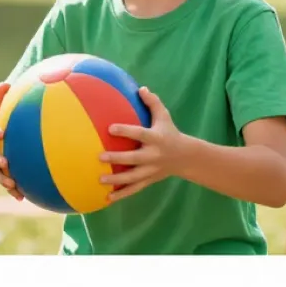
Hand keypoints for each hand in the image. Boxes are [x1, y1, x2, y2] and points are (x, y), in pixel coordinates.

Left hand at [99, 87, 188, 202]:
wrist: (185, 157)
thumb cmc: (170, 132)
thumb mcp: (164, 116)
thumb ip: (152, 102)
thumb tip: (140, 88)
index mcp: (155, 138)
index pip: (140, 134)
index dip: (126, 131)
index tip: (110, 128)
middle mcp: (153, 156)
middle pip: (134, 159)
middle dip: (117, 159)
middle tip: (100, 157)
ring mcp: (151, 170)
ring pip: (132, 178)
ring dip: (116, 181)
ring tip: (100, 180)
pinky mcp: (149, 180)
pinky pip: (134, 189)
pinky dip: (121, 195)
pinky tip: (107, 199)